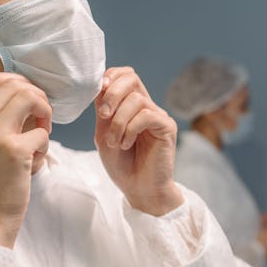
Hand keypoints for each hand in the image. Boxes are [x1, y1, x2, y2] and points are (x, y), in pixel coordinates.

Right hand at [0, 73, 51, 248]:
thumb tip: (21, 93)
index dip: (19, 84)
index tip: (30, 102)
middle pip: (15, 84)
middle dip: (37, 97)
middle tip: (41, 118)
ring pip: (30, 98)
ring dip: (44, 113)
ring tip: (42, 133)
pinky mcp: (13, 151)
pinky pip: (42, 132)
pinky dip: (45, 144)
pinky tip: (35, 161)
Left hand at [95, 67, 182, 215]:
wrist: (138, 190)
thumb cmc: (122, 165)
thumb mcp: (104, 133)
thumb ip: (103, 110)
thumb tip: (101, 85)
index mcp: (131, 106)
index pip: (125, 75)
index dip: (111, 76)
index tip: (99, 90)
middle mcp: (147, 107)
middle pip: (132, 79)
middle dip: (112, 94)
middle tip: (103, 115)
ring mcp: (158, 116)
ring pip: (136, 100)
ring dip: (118, 121)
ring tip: (115, 142)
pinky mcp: (167, 128)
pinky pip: (147, 115)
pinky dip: (131, 129)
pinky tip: (127, 144)